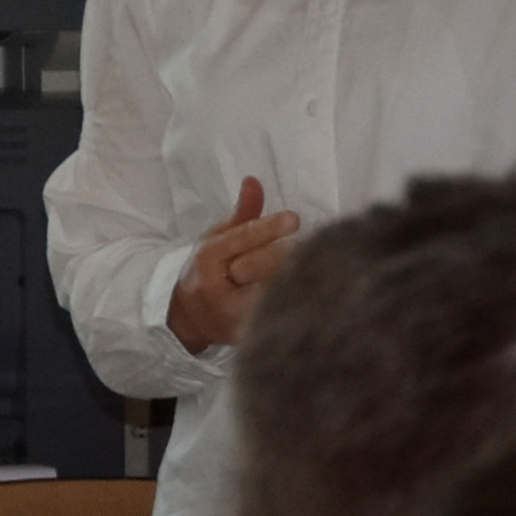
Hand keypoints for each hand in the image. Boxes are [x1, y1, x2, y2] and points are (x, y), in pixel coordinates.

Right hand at [170, 176, 302, 355]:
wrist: (190, 318)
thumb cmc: (210, 272)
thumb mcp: (217, 239)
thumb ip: (241, 214)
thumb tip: (254, 181)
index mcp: (207, 259)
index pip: (240, 239)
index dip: (267, 229)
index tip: (294, 219)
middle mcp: (217, 289)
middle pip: (256, 267)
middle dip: (285, 254)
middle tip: (314, 241)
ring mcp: (233, 315)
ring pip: (269, 294)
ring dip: (295, 279)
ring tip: (324, 263)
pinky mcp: (249, 334)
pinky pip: (274, 316)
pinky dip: (296, 303)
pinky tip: (319, 292)